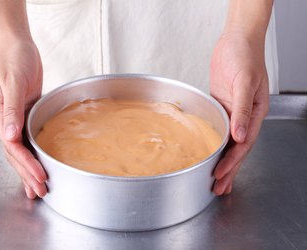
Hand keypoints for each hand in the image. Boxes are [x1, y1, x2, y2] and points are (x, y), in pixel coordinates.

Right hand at [0, 38, 46, 198]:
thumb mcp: (12, 81)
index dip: (26, 164)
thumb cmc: (13, 57)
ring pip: (21, 150)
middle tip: (40, 191)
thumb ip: (11, 108)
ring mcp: (16, 118)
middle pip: (15, 154)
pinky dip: (34, 153)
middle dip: (28, 173)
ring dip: (29, 168)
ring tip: (38, 187)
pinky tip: (39, 162)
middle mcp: (6, 120)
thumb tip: (10, 134)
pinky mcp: (27, 113)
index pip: (12, 147)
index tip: (39, 177)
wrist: (18, 45)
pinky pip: (29, 138)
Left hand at [210, 32, 268, 194]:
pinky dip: (215, 144)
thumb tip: (240, 136)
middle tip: (217, 189)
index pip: (243, 145)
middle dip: (227, 170)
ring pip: (227, 143)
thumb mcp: (245, 82)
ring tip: (214, 180)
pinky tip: (210, 153)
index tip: (220, 175)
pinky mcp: (220, 107)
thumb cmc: (245, 56)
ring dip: (221, 161)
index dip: (232, 162)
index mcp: (254, 114)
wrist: (237, 40)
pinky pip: (218, 130)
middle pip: (236, 150)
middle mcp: (244, 117)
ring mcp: (232, 113)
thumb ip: (242, 110)